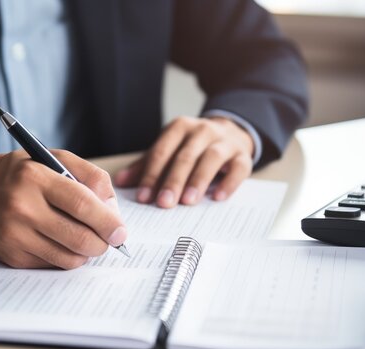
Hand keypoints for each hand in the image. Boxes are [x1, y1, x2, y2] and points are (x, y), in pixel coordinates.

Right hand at [0, 150, 126, 268]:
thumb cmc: (13, 174)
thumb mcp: (48, 158)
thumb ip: (86, 175)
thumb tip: (112, 208)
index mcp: (35, 178)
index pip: (83, 205)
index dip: (109, 221)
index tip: (121, 231)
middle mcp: (23, 209)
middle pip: (80, 237)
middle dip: (103, 242)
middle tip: (109, 238)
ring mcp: (15, 236)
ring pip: (70, 257)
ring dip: (87, 252)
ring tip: (86, 238)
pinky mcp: (12, 257)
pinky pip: (53, 264)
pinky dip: (66, 256)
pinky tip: (61, 241)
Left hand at [114, 116, 253, 207]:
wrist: (232, 133)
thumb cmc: (193, 146)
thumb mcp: (170, 149)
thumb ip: (147, 165)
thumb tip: (121, 182)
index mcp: (179, 127)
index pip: (162, 151)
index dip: (151, 174)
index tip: (142, 197)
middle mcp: (202, 131)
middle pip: (185, 156)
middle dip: (173, 181)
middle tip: (163, 203)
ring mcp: (225, 142)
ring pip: (211, 159)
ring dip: (198, 181)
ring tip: (188, 202)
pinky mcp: (243, 156)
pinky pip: (238, 168)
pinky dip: (229, 183)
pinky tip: (218, 198)